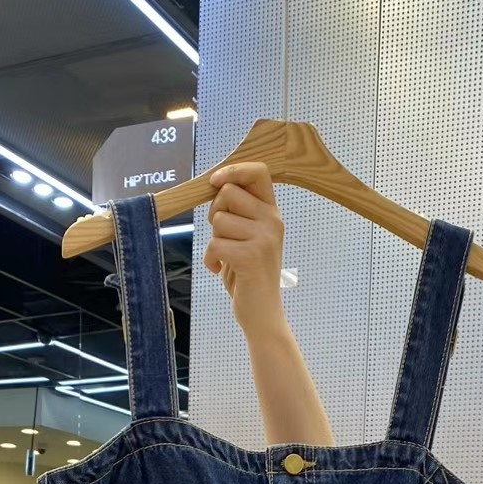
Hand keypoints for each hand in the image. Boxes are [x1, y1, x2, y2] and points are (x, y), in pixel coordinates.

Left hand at [204, 162, 285, 336]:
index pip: (258, 172)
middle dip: (215, 214)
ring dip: (213, 241)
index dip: (233, 171)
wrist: (262, 313)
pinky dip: (210, 259)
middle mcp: (272, 221)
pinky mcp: (251, 256)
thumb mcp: (246, 235)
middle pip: (227, 194)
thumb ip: (237, 211)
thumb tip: (215, 183)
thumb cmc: (248, 274)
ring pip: (218, 221)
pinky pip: (215, 244)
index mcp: (271, 212)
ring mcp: (264, 238)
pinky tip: (218, 269)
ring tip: (226, 258)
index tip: (214, 182)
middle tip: (223, 237)